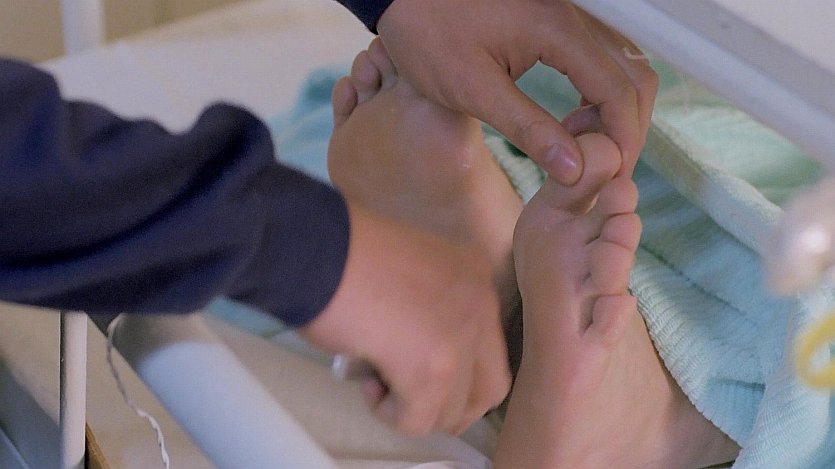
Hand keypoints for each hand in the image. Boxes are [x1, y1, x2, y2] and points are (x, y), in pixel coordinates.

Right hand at [299, 202, 510, 435]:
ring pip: (454, 410)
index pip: (487, 346)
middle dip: (450, 404)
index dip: (452, 367)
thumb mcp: (406, 272)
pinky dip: (390, 414)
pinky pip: (418, 421)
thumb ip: (428, 309)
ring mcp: (462, 338)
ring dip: (414, 407)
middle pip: (489, 387)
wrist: (316, 249)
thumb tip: (415, 355)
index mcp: (474, 276)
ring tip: (376, 376)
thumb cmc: (346, 254)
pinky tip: (368, 383)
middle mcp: (481, 305)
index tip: (409, 359)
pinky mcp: (433, 370)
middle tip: (410, 395)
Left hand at [377, 0, 657, 180]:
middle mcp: (574, 16)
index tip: (612, 177)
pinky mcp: (557, 17)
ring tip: (581, 147)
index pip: (619, 92)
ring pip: (622, 63)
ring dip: (615, 108)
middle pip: (634, 75)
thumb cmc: (426, 32)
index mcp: (557, 31)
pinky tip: (572, 118)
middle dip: (627, 127)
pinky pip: (600, 54)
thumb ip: (528, 129)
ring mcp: (569, 12)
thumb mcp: (473, 89)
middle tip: (601, 169)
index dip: (624, 141)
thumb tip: (575, 170)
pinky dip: (600, 89)